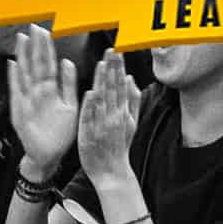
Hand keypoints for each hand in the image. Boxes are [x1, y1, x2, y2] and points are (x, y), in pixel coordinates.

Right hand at [9, 27, 80, 175]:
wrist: (49, 155)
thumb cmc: (61, 133)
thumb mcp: (70, 106)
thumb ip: (69, 84)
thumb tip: (67, 62)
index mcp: (52, 90)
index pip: (49, 64)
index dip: (47, 49)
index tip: (45, 31)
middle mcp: (38, 92)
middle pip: (36, 65)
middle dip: (34, 47)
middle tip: (33, 27)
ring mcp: (28, 100)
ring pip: (26, 74)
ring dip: (24, 57)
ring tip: (22, 39)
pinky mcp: (20, 111)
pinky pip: (17, 91)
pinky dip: (15, 78)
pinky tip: (13, 63)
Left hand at [77, 49, 140, 184]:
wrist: (112, 173)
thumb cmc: (119, 147)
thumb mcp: (131, 124)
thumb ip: (132, 102)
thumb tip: (132, 80)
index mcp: (122, 112)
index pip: (120, 85)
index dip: (118, 68)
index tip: (117, 51)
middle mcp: (113, 116)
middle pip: (113, 88)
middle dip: (112, 68)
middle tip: (111, 50)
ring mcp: (102, 125)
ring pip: (103, 100)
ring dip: (102, 82)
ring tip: (102, 65)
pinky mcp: (89, 134)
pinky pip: (90, 118)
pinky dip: (92, 106)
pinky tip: (91, 93)